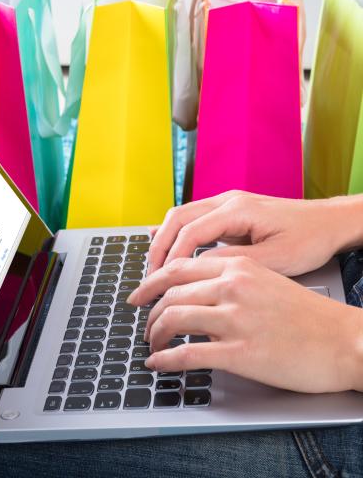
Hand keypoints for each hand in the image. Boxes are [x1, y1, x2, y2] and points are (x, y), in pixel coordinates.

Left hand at [128, 256, 362, 392]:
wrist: (345, 341)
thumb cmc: (307, 315)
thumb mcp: (265, 280)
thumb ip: (228, 280)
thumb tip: (194, 291)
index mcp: (237, 267)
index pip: (177, 267)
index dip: (151, 281)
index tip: (140, 293)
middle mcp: (232, 287)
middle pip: (170, 293)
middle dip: (149, 311)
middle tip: (143, 324)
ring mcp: (235, 319)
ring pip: (173, 319)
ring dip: (154, 334)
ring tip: (152, 344)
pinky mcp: (241, 352)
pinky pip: (187, 354)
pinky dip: (165, 360)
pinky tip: (158, 364)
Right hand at [148, 190, 362, 277]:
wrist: (330, 222)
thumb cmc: (309, 239)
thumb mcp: (275, 259)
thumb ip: (233, 262)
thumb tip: (199, 268)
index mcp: (238, 209)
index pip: (190, 231)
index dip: (172, 257)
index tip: (162, 280)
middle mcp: (227, 200)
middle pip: (177, 218)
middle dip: (158, 246)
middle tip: (149, 275)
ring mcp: (227, 203)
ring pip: (181, 215)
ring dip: (164, 239)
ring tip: (154, 266)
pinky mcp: (229, 211)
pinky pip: (193, 218)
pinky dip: (175, 232)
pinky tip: (162, 242)